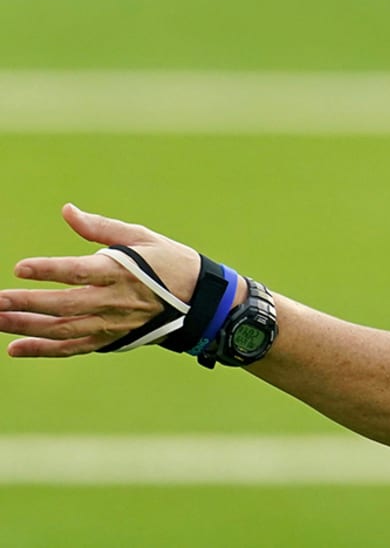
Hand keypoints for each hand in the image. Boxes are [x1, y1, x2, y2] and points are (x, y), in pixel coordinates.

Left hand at [0, 204, 200, 357]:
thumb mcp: (141, 236)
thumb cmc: (169, 261)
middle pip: (64, 305)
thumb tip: (67, 211)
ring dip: (26, 327)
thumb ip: (100, 227)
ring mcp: (111, 324)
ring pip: (62, 330)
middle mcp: (114, 301)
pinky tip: (15, 348)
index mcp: (121, 271)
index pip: (79, 272)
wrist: (199, 299)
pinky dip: (43, 350)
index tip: (20, 267)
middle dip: (25, 303)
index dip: (49, 270)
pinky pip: (72, 348)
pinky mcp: (110, 339)